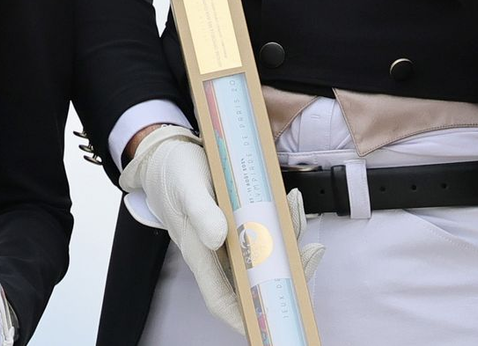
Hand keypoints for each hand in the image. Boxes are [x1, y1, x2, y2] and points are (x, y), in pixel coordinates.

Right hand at [120, 126, 324, 332]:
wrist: (166, 155)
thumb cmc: (172, 173)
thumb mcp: (186, 187)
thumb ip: (201, 212)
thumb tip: (218, 237)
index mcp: (200, 251)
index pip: (222, 299)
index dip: (246, 317)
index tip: (272, 322)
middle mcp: (216, 250)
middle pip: (253, 277)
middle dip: (286, 270)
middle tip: (311, 252)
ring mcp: (228, 235)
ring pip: (263, 252)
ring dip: (287, 237)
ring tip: (296, 208)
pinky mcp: (236, 219)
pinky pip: (263, 229)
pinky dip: (280, 218)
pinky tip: (288, 201)